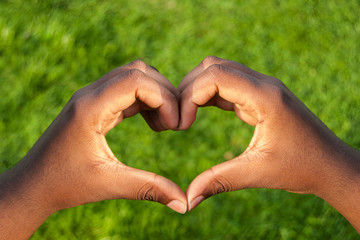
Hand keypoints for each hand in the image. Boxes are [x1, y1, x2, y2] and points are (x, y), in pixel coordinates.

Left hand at [0, 60, 185, 238]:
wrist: (34, 184)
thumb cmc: (65, 184)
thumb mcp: (109, 185)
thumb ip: (148, 188)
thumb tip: (183, 204)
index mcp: (91, 107)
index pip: (136, 80)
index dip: (164, 98)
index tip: (175, 126)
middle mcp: (90, 95)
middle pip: (137, 71)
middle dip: (164, 93)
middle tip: (175, 124)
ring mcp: (91, 97)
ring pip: (132, 77)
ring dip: (155, 96)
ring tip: (165, 125)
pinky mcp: (94, 105)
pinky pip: (126, 91)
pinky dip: (145, 102)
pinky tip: (152, 124)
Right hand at [178, 56, 355, 208]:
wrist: (330, 165)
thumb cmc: (301, 168)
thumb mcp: (257, 173)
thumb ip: (219, 181)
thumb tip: (187, 200)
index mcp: (265, 96)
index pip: (215, 75)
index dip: (190, 96)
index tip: (182, 126)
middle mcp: (264, 84)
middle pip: (213, 67)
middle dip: (189, 89)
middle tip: (178, 119)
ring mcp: (263, 88)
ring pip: (220, 71)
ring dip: (198, 89)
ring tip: (185, 115)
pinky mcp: (261, 96)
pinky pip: (229, 84)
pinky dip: (210, 95)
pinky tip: (200, 113)